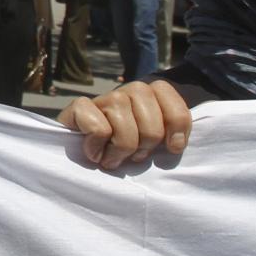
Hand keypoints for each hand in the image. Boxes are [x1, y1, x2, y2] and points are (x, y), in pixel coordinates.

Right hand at [59, 79, 192, 169]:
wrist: (81, 164)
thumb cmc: (124, 156)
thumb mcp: (154, 147)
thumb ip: (170, 138)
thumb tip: (177, 144)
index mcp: (149, 96)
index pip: (168, 95)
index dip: (177, 125)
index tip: (172, 148)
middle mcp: (126, 91)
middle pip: (150, 117)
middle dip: (146, 144)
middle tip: (135, 156)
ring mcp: (103, 98)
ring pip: (123, 120)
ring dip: (120, 149)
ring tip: (114, 158)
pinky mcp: (78, 107)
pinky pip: (99, 127)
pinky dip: (98, 147)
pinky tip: (95, 153)